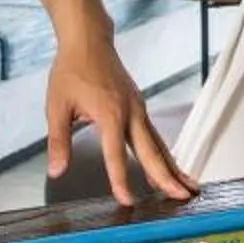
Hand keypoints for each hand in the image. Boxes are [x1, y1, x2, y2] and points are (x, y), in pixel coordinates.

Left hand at [45, 40, 192, 205]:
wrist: (88, 41)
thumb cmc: (72, 70)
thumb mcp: (57, 106)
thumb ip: (58, 141)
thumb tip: (56, 170)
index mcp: (110, 114)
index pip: (116, 155)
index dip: (121, 180)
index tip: (127, 201)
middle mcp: (131, 112)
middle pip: (152, 151)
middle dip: (167, 176)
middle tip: (182, 196)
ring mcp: (139, 108)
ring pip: (159, 143)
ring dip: (172, 166)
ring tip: (187, 186)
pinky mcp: (139, 106)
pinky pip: (155, 134)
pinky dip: (163, 152)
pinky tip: (167, 165)